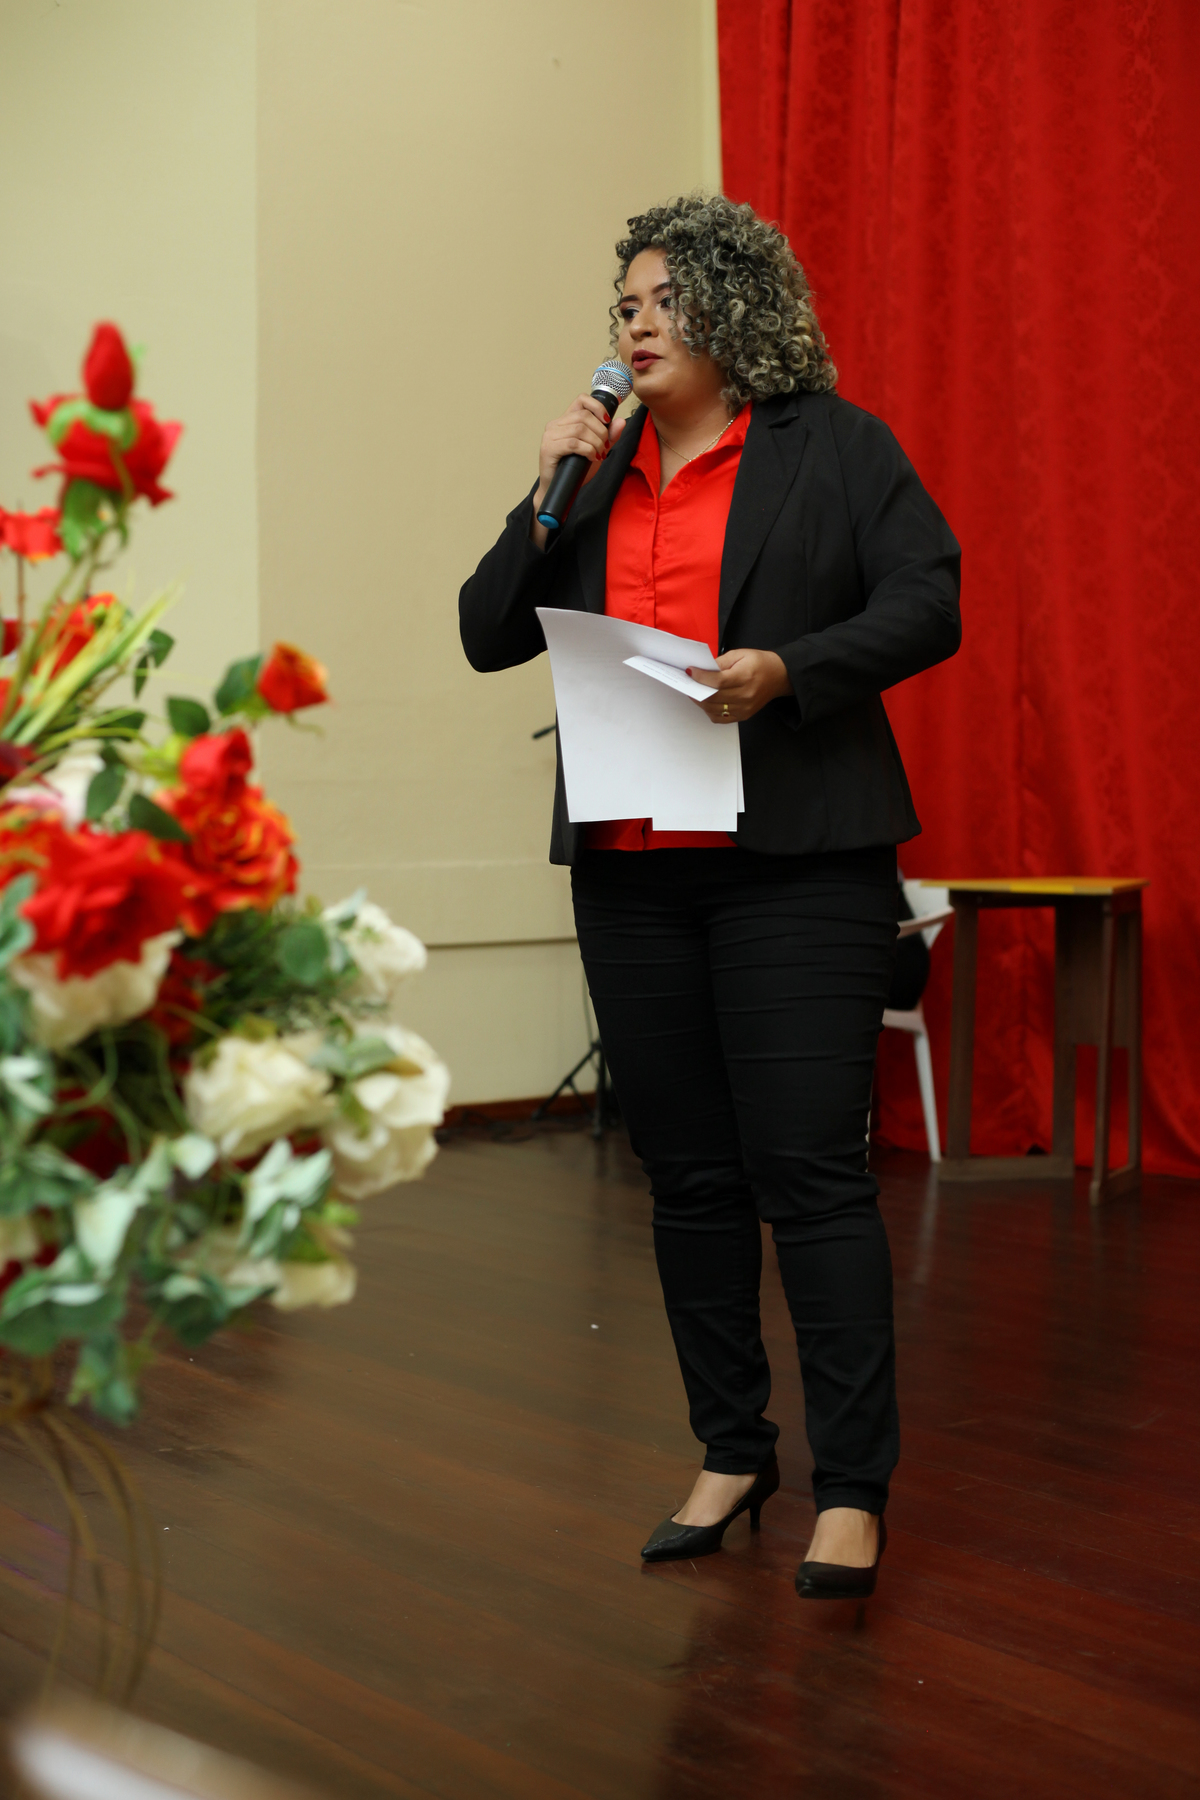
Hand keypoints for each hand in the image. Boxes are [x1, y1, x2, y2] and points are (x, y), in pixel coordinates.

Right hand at [530, 396, 625, 547]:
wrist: (559, 490)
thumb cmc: (574, 470)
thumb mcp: (597, 450)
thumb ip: (609, 437)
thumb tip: (621, 421)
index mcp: (565, 420)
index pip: (581, 400)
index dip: (597, 406)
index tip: (607, 421)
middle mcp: (555, 424)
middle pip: (584, 416)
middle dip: (601, 432)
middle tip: (605, 446)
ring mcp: (550, 436)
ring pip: (580, 429)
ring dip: (596, 443)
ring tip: (599, 454)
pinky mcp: (548, 448)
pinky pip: (573, 443)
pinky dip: (588, 450)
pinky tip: (592, 457)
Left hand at [688, 648, 792, 722]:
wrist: (779, 676)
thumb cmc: (760, 663)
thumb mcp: (740, 654)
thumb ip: (720, 662)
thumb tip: (702, 669)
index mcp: (745, 677)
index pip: (717, 681)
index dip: (701, 677)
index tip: (690, 671)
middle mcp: (745, 695)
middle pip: (713, 697)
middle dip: (696, 689)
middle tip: (687, 682)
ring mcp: (744, 708)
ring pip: (713, 709)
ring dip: (700, 701)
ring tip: (694, 691)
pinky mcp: (743, 716)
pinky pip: (720, 718)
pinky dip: (709, 710)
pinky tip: (706, 701)